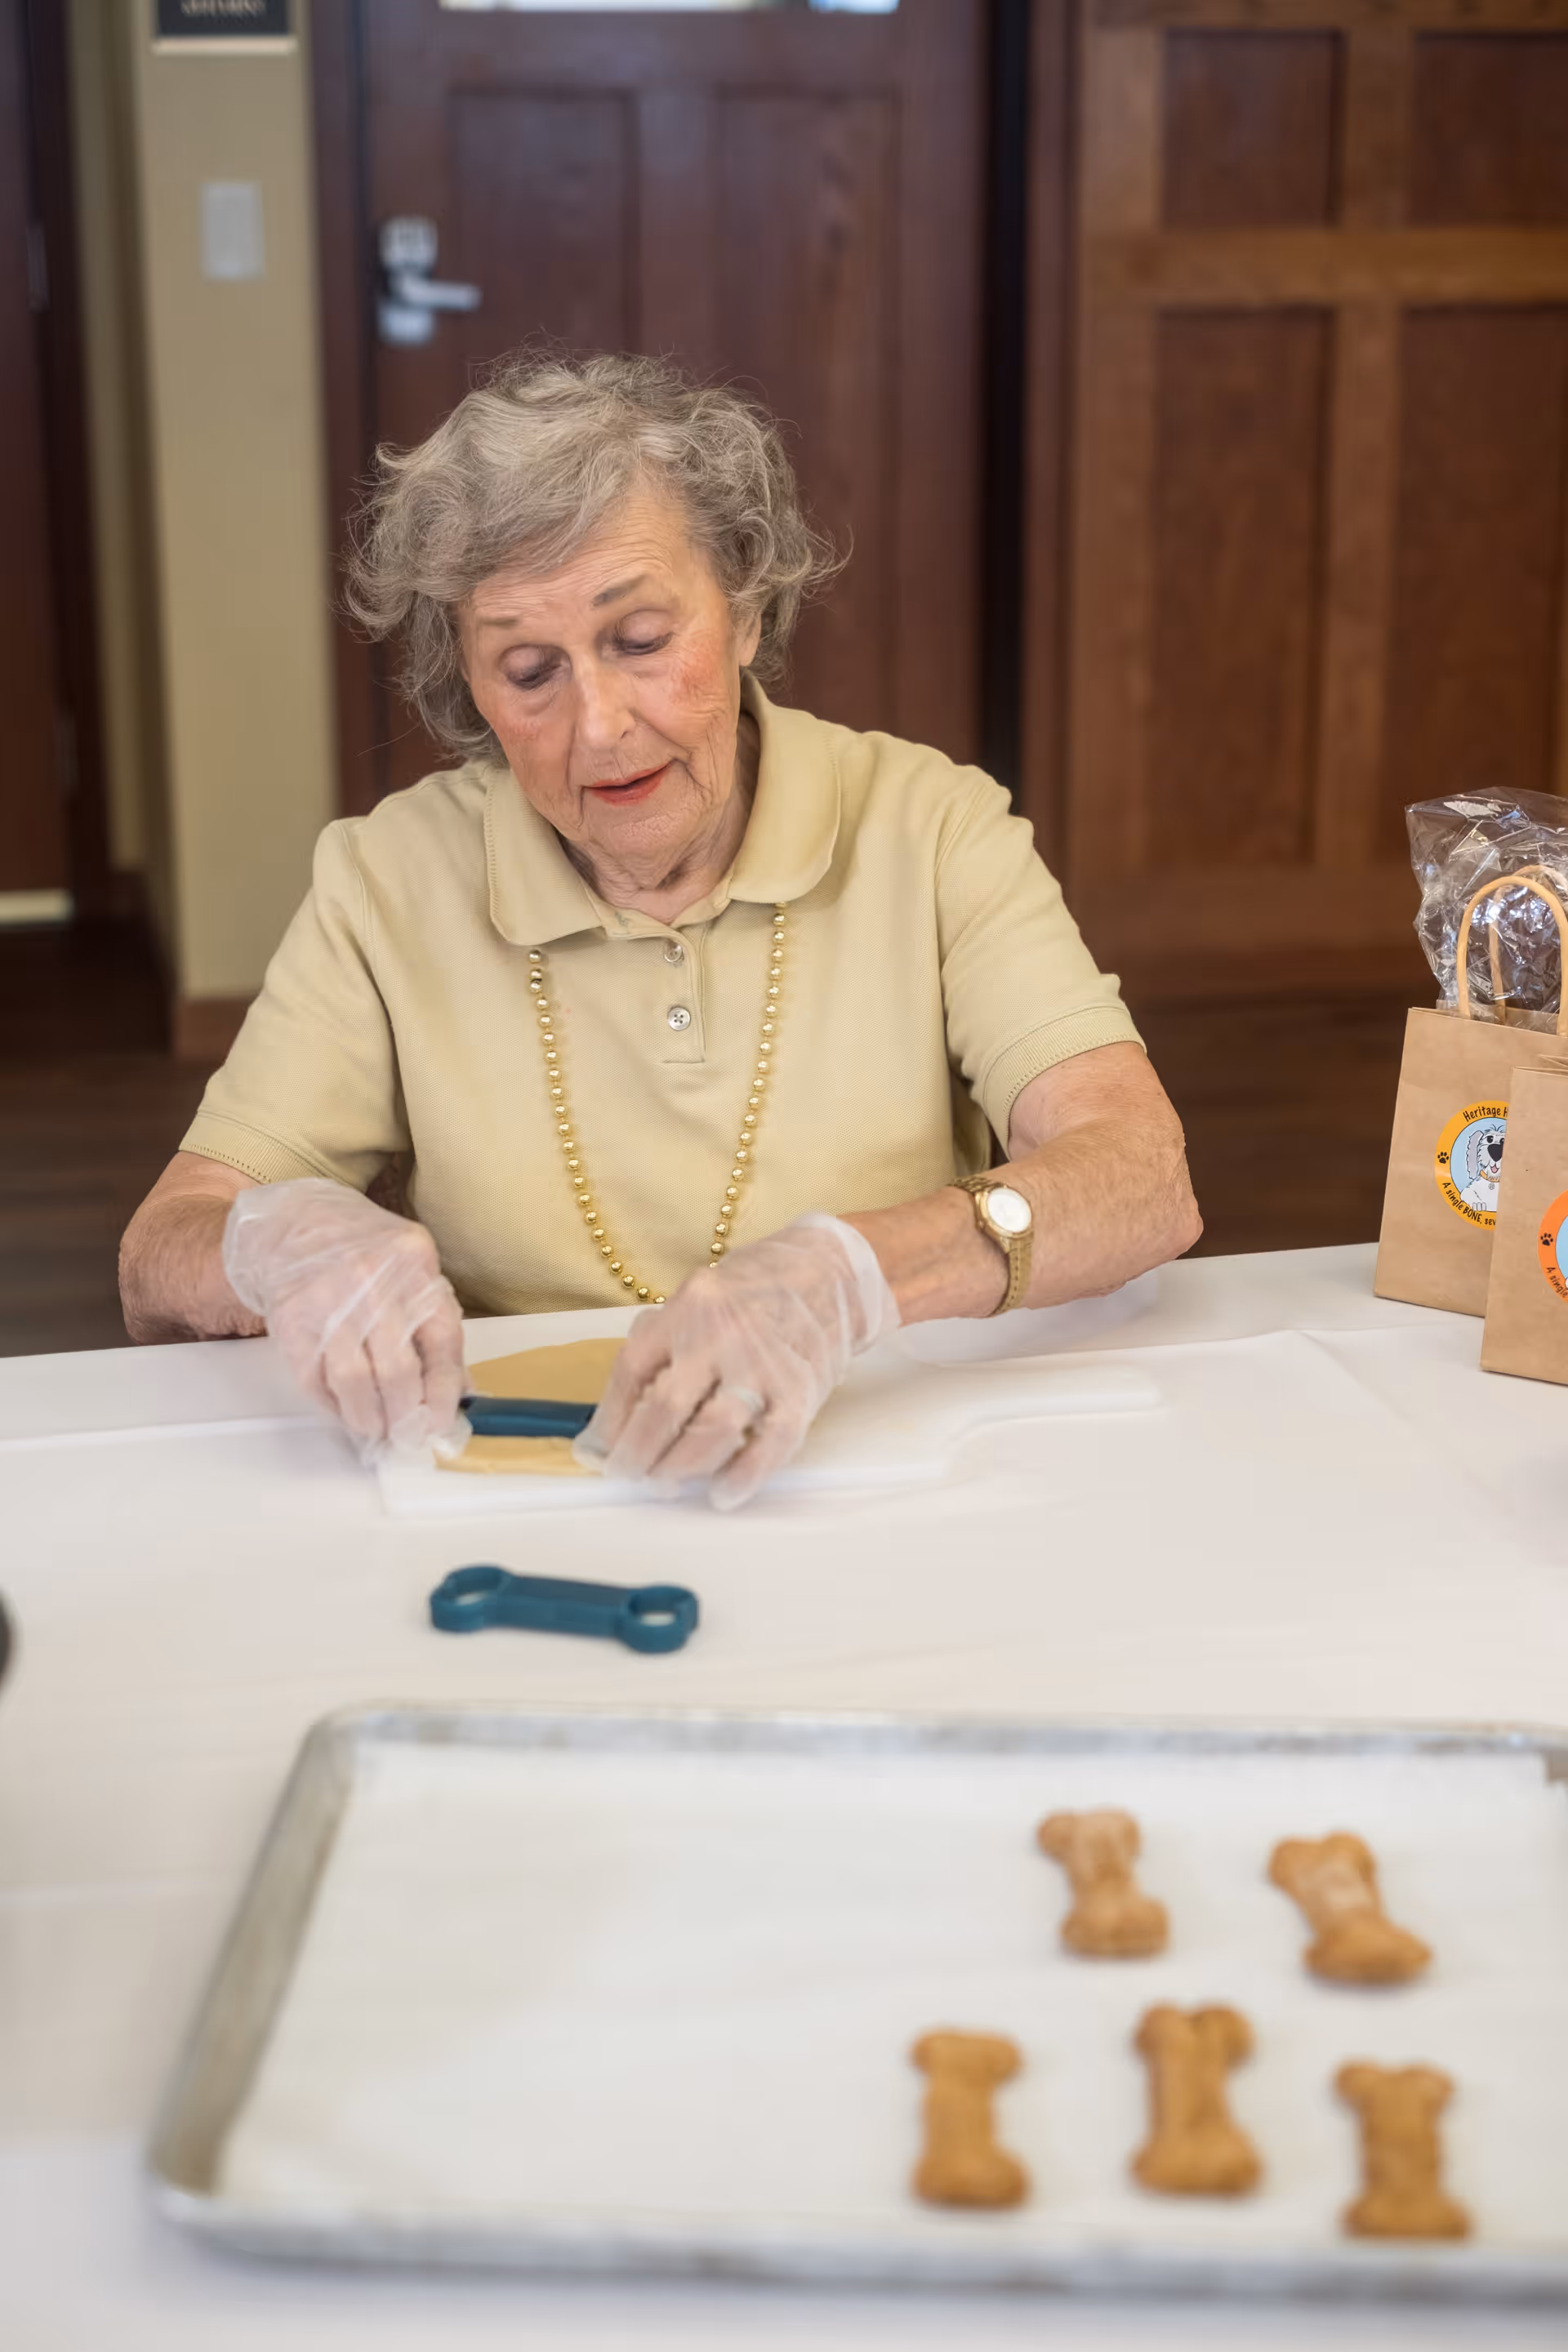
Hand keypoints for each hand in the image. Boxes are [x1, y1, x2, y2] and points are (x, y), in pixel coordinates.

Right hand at [222, 1179, 465, 1458]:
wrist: (293, 1222)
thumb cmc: (360, 1249)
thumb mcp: (411, 1268)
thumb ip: (435, 1323)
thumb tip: (458, 1388)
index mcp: (413, 1263)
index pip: (441, 1341)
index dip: (444, 1391)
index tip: (440, 1421)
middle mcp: (371, 1280)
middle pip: (397, 1369)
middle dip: (405, 1415)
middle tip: (407, 1435)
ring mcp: (327, 1301)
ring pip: (354, 1382)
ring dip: (368, 1418)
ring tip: (376, 1429)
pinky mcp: (291, 1322)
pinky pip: (316, 1381)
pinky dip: (333, 1406)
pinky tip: (345, 1410)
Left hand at [576, 1213, 898, 1508]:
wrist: (828, 1273)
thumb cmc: (752, 1294)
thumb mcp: (696, 1299)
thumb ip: (660, 1348)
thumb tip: (616, 1419)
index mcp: (686, 1308)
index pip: (631, 1371)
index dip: (610, 1419)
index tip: (600, 1451)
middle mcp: (720, 1334)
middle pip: (665, 1408)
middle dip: (639, 1454)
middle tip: (630, 1475)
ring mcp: (762, 1364)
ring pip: (711, 1432)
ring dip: (681, 1469)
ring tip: (667, 1483)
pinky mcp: (800, 1390)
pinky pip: (768, 1446)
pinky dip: (742, 1477)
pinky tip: (722, 1494)